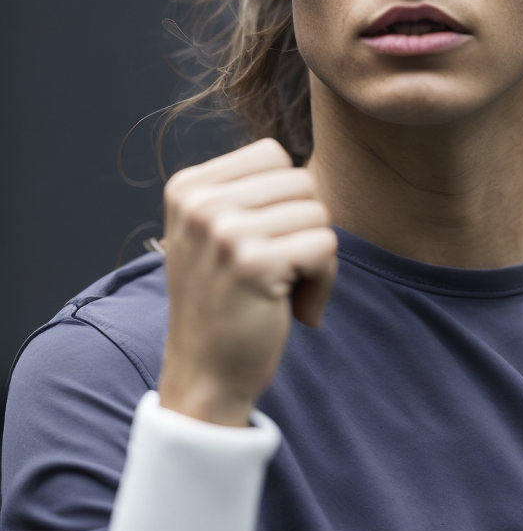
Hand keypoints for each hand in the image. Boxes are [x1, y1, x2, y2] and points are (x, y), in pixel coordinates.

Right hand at [158, 139, 336, 425]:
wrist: (204, 375)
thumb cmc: (223, 302)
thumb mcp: (213, 233)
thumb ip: (246, 192)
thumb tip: (303, 163)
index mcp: (187, 187)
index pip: (273, 155)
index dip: (284, 198)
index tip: (264, 239)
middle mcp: (200, 203)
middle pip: (301, 181)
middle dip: (304, 228)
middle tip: (278, 270)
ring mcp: (224, 231)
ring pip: (318, 213)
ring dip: (315, 258)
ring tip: (282, 289)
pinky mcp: (255, 263)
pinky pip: (325, 247)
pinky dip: (323, 283)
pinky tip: (296, 309)